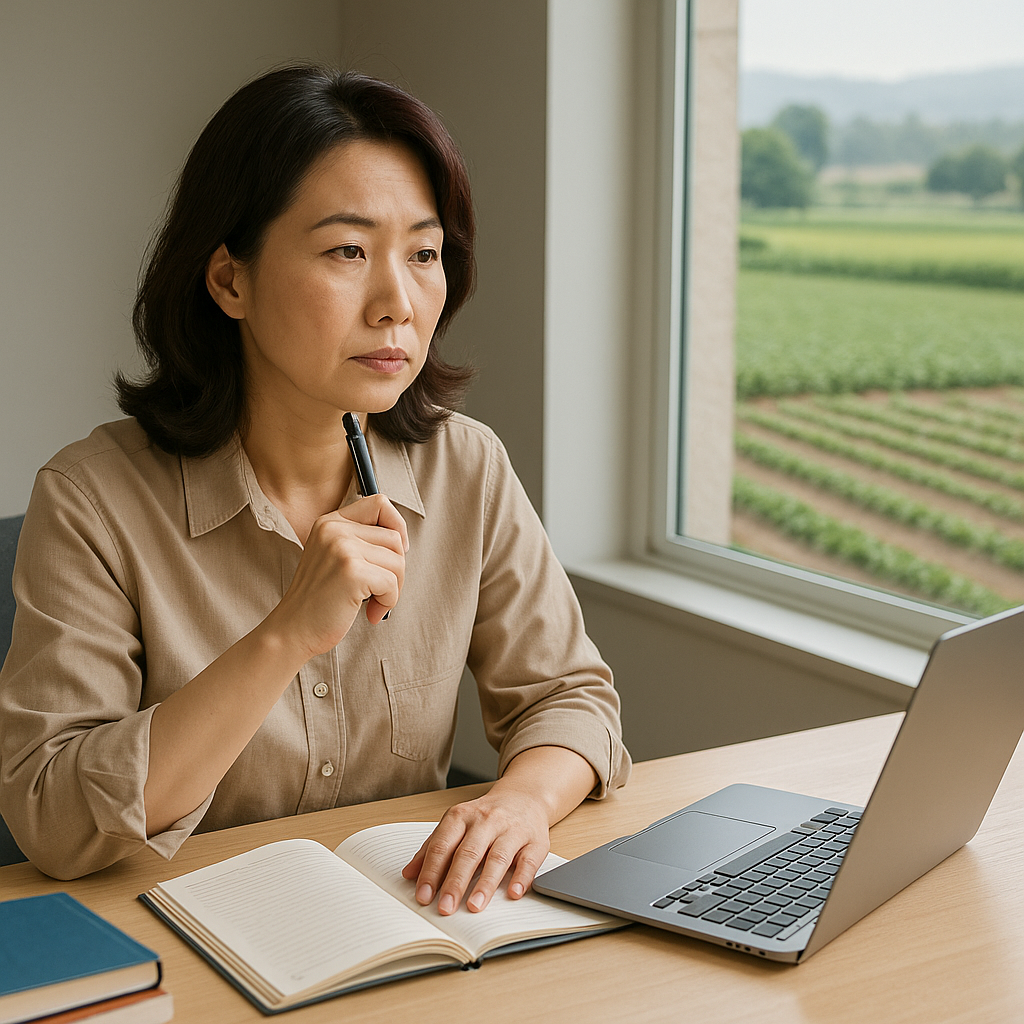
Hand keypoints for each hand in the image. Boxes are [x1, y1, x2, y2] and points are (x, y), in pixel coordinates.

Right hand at [267, 494, 407, 659]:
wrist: (292, 630)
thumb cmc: (320, 600)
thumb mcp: (334, 558)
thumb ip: (361, 541)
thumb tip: (402, 539)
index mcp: (330, 522)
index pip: (379, 503)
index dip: (397, 526)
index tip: (395, 553)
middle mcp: (334, 529)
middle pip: (395, 538)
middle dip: (395, 569)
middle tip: (377, 590)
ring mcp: (342, 548)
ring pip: (398, 561)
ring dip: (393, 589)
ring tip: (372, 602)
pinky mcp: (351, 572)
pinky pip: (392, 583)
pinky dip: (388, 602)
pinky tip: (371, 613)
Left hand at [401, 747, 598, 914]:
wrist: (525, 796)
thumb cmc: (485, 816)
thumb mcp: (456, 824)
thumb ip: (432, 847)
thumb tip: (409, 875)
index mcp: (462, 816)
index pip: (443, 845)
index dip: (431, 871)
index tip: (423, 896)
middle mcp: (487, 821)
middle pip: (468, 853)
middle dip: (455, 882)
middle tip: (445, 908)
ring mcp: (512, 830)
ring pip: (497, 857)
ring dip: (485, 884)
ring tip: (474, 907)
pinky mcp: (535, 841)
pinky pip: (529, 860)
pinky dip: (522, 877)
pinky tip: (514, 894)